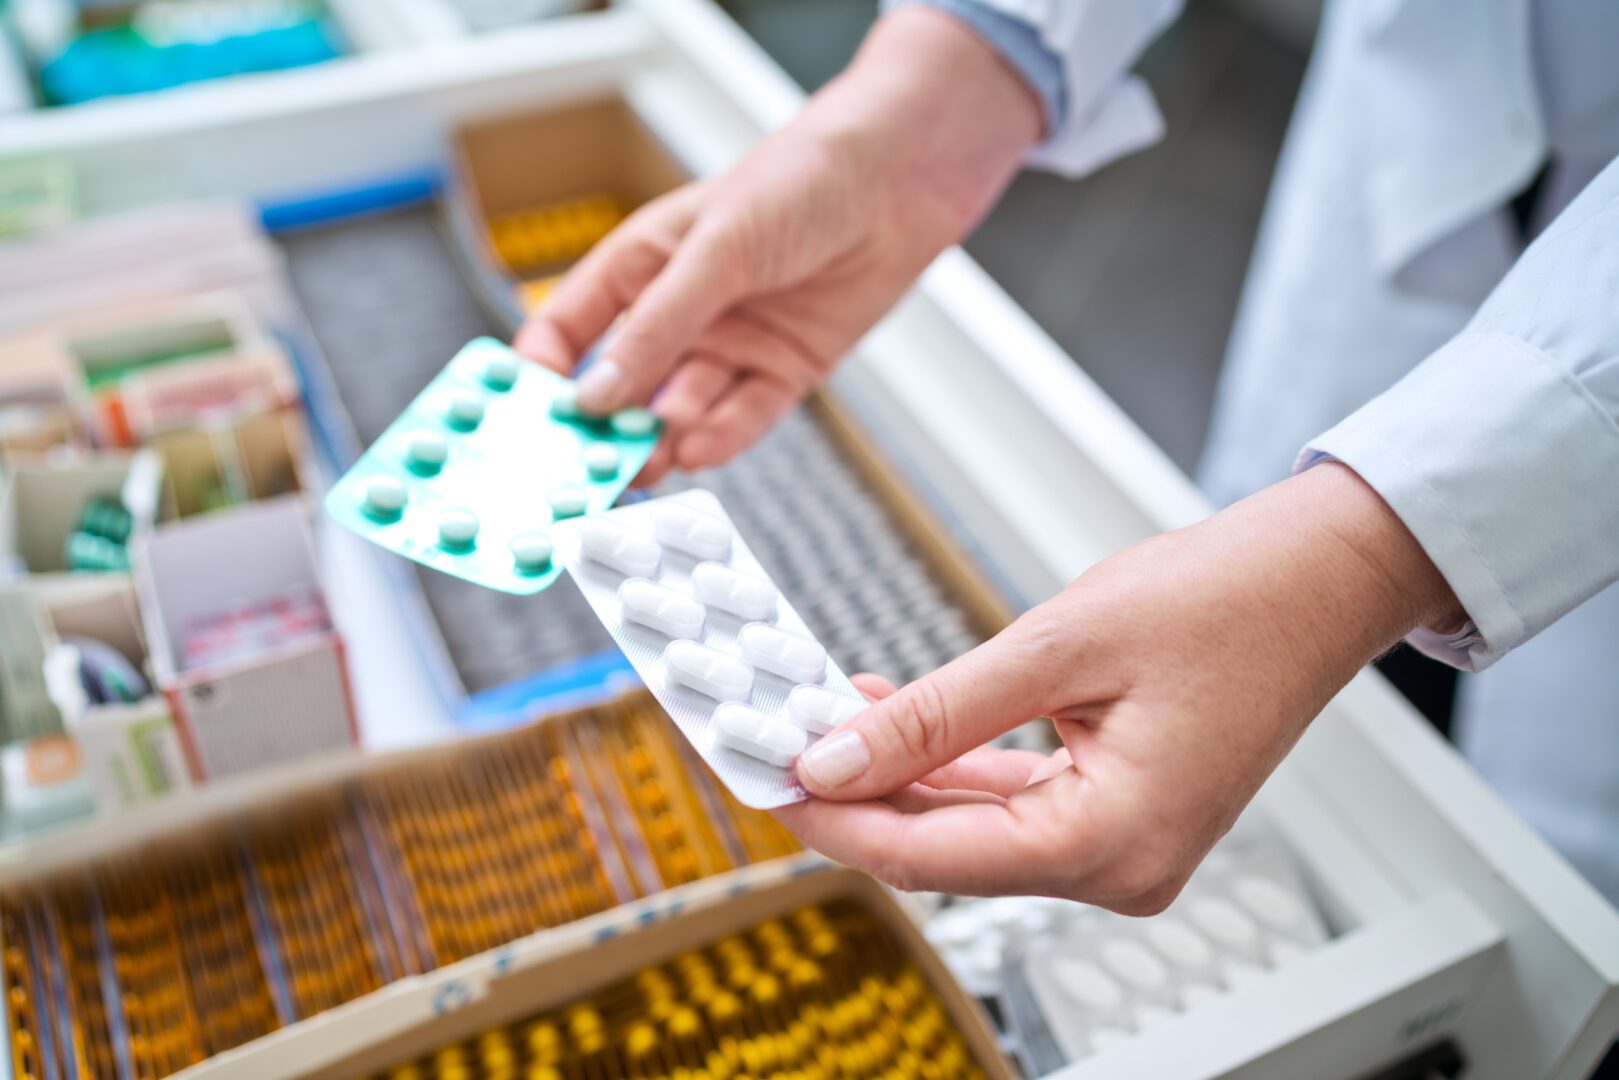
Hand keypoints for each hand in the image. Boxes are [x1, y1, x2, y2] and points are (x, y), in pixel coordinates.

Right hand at [513, 7, 1042, 483]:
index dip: (544, 372)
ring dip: (658, 441)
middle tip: (581, 470)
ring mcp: (731, 344)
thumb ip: (656, 326)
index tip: (528, 417)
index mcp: (642, 266)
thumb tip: (594, 395)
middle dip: (601, 427)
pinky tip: (697, 452)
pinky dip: (720, 438)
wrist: (900, 180)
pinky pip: (743, 417)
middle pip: (623, 384)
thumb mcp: (714, 250)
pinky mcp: (784, 370)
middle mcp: (681, 312)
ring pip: (679, 411)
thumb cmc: (799, 181)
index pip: (569, 328)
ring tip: (639, 468)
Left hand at [774, 464, 1462, 911]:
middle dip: (859, 793)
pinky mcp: (1118, 810)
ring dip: (897, 772)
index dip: (838, 820)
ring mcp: (1122, 844)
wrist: (1317, 577)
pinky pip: (1009, 801)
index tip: (770, 779)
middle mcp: (1120, 867)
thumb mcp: (1056, 649)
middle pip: (946, 850)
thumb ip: (937, 715)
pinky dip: (949, 762)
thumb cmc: (1225, 601)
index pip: (932, 858)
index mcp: (1114, 845)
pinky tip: (892, 714)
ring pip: (971, 826)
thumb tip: (839, 759)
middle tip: (782, 739)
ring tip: (824, 712)